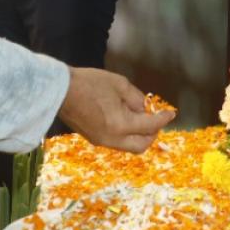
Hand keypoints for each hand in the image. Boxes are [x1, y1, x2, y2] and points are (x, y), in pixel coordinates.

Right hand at [56, 67, 174, 153]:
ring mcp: (101, 141)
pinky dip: (125, 134)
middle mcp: (112, 138)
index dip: (163, 119)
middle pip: (141, 145)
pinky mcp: (93, 139)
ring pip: (128, 146)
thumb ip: (136, 98)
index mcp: (120, 124)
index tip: (171, 113)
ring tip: (139, 118)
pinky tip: (123, 119)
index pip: (150, 126)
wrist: (59, 91)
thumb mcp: (119, 84)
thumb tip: (143, 108)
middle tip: (155, 120)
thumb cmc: (88, 83)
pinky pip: (116, 142)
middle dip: (152, 134)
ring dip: (138, 135)